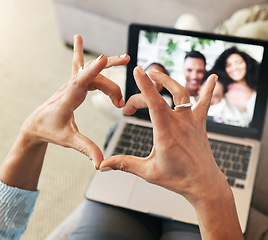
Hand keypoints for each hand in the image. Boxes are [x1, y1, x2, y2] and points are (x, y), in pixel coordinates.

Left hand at [21, 35, 129, 168]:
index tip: (104, 58)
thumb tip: (101, 164)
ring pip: (92, 71)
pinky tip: (79, 37)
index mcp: (67, 100)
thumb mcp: (69, 141)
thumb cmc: (52, 131)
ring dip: (109, 66)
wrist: (36, 124)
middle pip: (95, 80)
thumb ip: (86, 149)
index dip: (92, 71)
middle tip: (119, 106)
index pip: (80, 83)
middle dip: (112, 89)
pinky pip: (77, 64)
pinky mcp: (72, 82)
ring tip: (125, 58)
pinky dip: (80, 51)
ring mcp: (70, 83)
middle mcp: (69, 87)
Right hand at [100, 68, 242, 238]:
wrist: (204, 184)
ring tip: (156, 74)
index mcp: (166, 135)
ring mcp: (191, 122)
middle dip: (142, 94)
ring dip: (168, 81)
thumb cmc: (179, 179)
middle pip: (161, 98)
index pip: (154, 104)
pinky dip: (208, 89)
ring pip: (182, 94)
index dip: (145, 86)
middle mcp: (180, 124)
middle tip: (129, 106)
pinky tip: (213, 77)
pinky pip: (205, 103)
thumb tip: (102, 165)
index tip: (137, 70)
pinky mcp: (200, 124)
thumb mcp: (148, 172)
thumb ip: (125, 164)